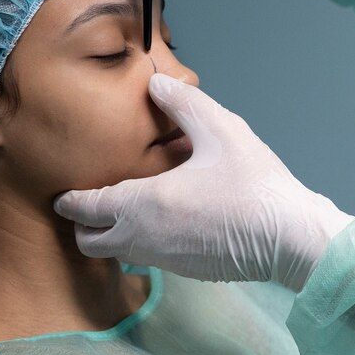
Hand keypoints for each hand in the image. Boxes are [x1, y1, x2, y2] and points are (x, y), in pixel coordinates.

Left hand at [54, 74, 352, 288]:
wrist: (289, 237)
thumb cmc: (254, 183)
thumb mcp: (220, 130)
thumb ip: (183, 104)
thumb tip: (156, 83)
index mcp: (143, 204)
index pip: (86, 208)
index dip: (71, 200)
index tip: (64, 192)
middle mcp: (144, 238)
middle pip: (90, 242)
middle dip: (84, 224)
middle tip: (93, 202)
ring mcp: (164, 259)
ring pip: (118, 254)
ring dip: (114, 234)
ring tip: (129, 208)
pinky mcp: (186, 270)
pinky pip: (148, 258)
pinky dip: (143, 243)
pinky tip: (168, 220)